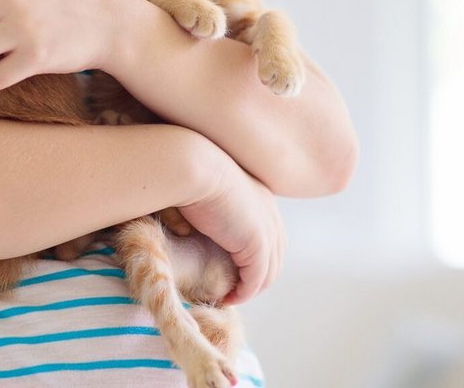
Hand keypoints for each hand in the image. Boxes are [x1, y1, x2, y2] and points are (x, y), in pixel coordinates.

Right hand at [177, 157, 284, 304]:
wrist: (193, 165)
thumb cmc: (187, 171)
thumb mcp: (206, 187)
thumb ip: (210, 206)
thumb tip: (187, 229)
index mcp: (262, 196)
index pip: (270, 235)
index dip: (257, 255)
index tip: (236, 269)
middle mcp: (270, 213)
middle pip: (275, 256)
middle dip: (258, 277)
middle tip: (235, 289)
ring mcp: (267, 229)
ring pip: (268, 272)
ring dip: (250, 288)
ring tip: (230, 296)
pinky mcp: (257, 244)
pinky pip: (255, 279)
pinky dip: (243, 292)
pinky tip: (228, 297)